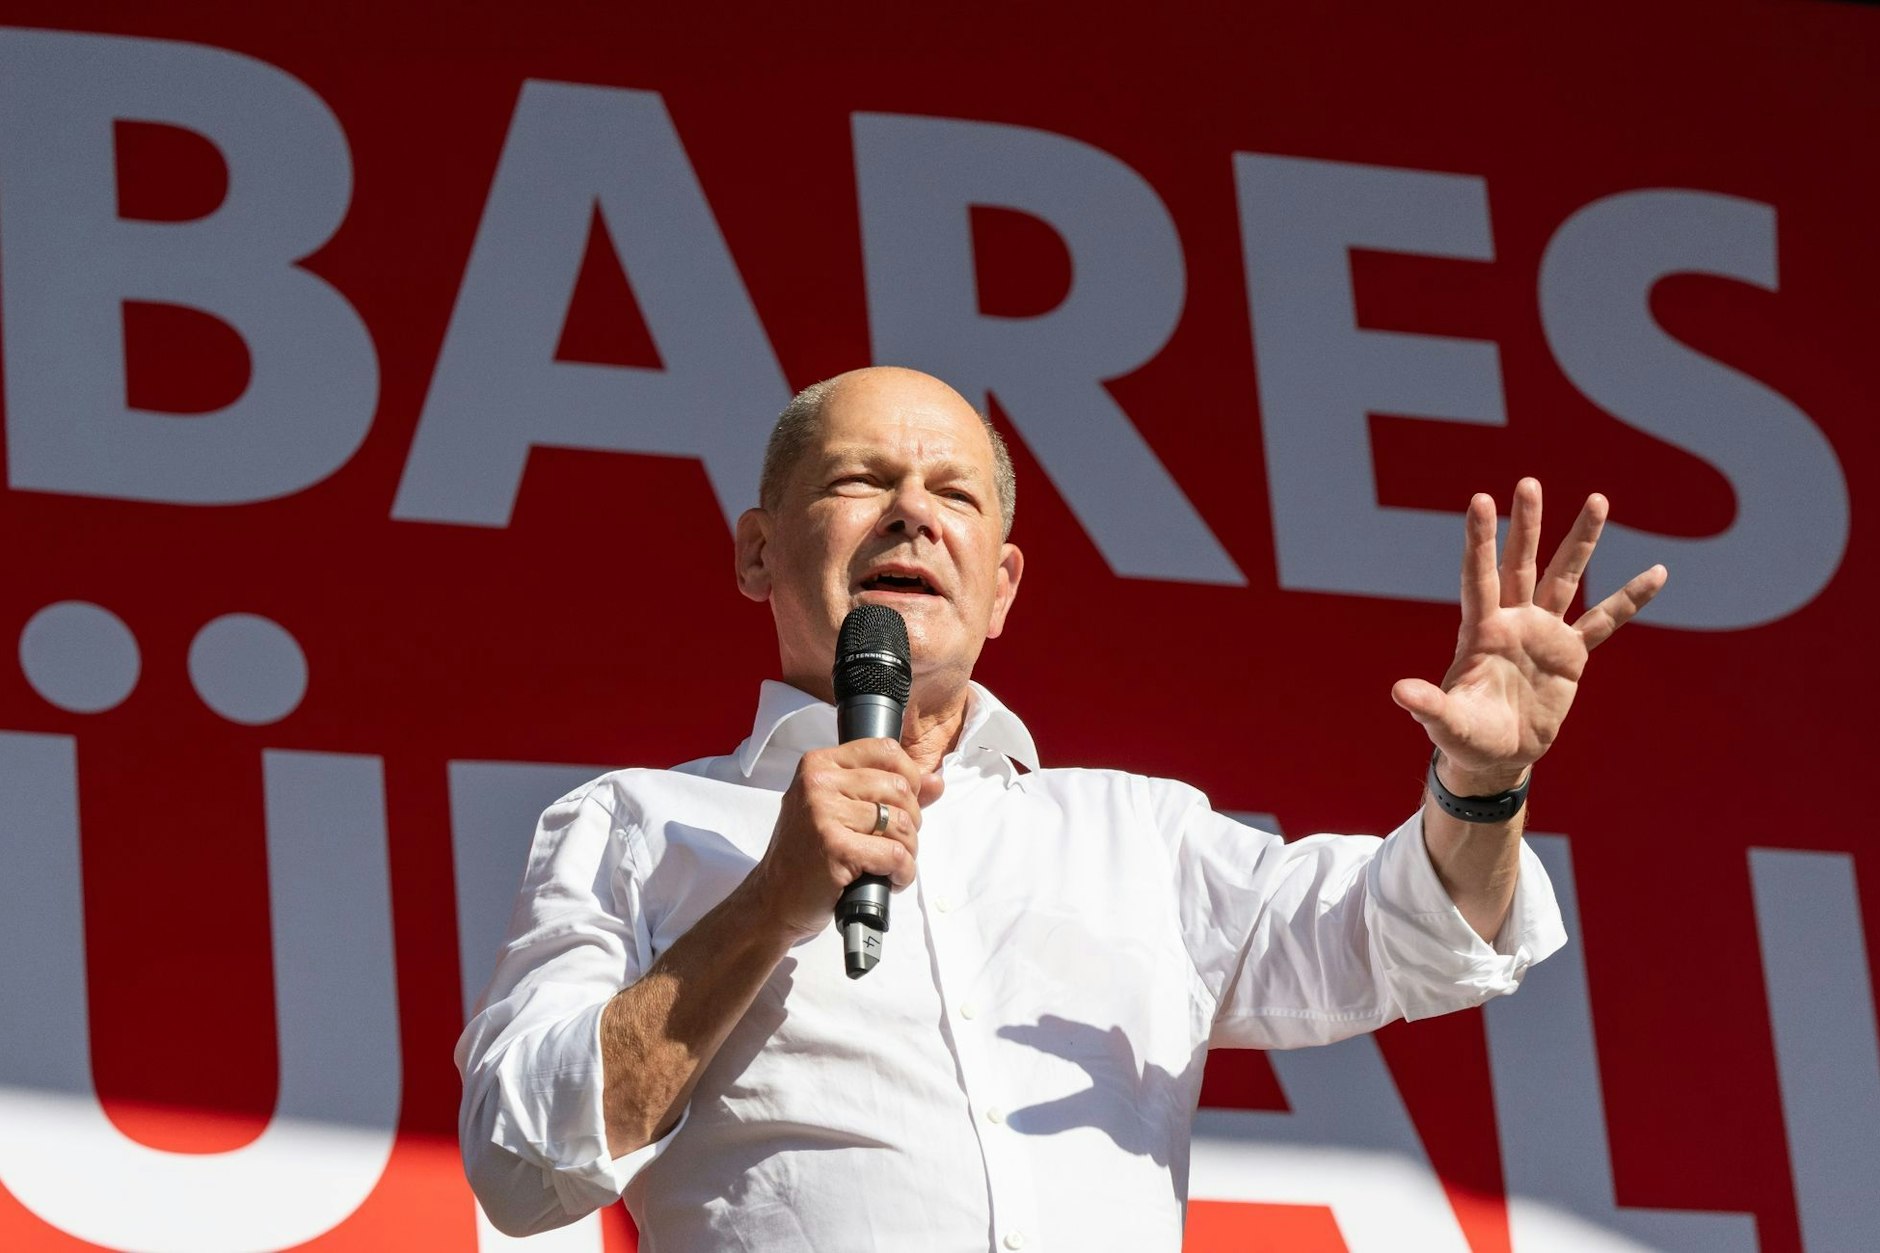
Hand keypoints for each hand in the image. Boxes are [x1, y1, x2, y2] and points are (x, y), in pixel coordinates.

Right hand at [744, 739, 943, 937]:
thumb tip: (935, 782)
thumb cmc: (807, 854)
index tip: (905, 803)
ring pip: (902, 823)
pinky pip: (895, 854)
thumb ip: (887, 792)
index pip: (885, 750)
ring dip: (908, 850)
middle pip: (899, 788)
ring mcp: (824, 814)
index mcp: (819, 765)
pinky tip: (889, 879)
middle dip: (911, 821)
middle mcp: (818, 783)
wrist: (774, 898)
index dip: (909, 777)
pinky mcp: (835, 847)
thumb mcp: (840, 810)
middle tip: (894, 842)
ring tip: (890, 863)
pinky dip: (902, 872)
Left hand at [1391, 478, 1666, 793]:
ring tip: (1597, 500)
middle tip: (1528, 482)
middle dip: (1526, 525)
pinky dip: (1630, 599)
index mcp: (1480, 631)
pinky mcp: (1571, 653)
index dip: (1480, 540)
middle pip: (1520, 563)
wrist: (1497, 755)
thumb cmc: (1464, 736)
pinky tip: (1658, 572)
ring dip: (1581, 541)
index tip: (1480, 500)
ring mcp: (1543, 633)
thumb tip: (1399, 693)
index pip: (1478, 576)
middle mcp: (1512, 621)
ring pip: (1565, 578)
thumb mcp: (1445, 722)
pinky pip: (1605, 621)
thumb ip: (1428, 706)